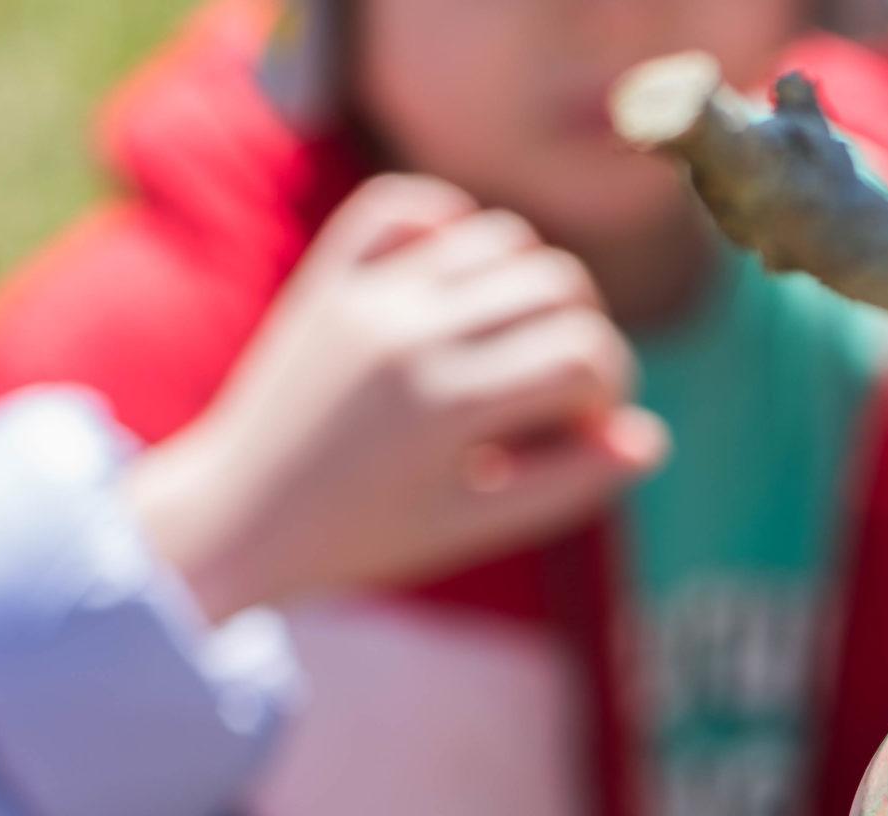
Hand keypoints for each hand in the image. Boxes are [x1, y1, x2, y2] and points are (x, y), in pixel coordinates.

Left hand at [127, 174, 665, 622]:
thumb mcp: (479, 524)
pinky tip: (461, 282)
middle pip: (558, 283)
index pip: (586, 354)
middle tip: (553, 393)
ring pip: (502, 237)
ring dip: (530, 285)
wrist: (236, 518)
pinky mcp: (332, 276)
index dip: (608, 393)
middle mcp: (410, 334)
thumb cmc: (368, 537)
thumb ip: (571, 482)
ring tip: (510, 344)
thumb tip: (651, 437)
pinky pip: (410, 206)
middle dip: (581, 336)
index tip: (580, 433)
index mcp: (449, 406)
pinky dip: (452, 225)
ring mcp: (368, 296)